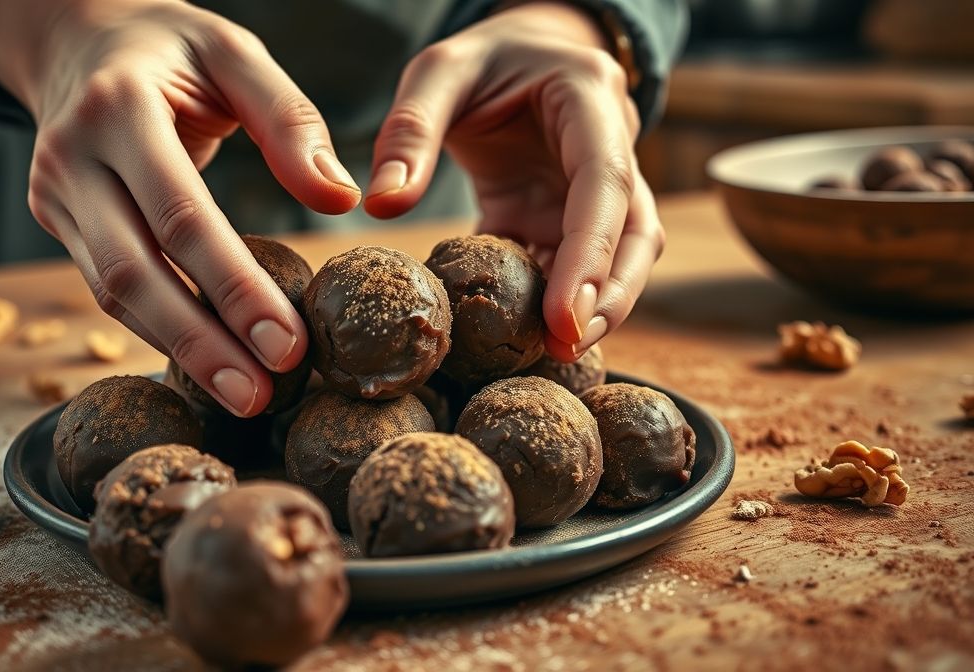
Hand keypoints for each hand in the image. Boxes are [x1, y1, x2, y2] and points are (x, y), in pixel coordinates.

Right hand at [0, 0, 360, 414]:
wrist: (74, 35)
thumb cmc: (168, 43)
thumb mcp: (232, 51)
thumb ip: (288, 118)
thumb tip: (339, 200)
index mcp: (116, 108)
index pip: (181, 216)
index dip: (233, 287)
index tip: (287, 344)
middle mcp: (71, 158)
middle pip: (135, 272)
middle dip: (200, 343)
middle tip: (260, 395)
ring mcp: (54, 196)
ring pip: (113, 293)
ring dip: (178, 350)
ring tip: (242, 395)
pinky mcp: (58, 222)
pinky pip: (107, 287)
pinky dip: (157, 328)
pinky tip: (206, 360)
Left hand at [365, 1, 662, 361]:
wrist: (514, 52)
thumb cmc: (481, 57)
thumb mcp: (438, 71)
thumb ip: (410, 131)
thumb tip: (381, 205)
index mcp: (589, 98)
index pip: (604, 183)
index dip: (591, 254)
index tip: (565, 317)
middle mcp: (610, 147)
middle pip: (635, 233)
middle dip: (610, 295)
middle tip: (568, 348)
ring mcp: (589, 190)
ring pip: (616, 258)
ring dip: (590, 307)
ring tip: (550, 355)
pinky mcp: (561, 218)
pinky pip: (566, 267)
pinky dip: (550, 301)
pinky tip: (524, 336)